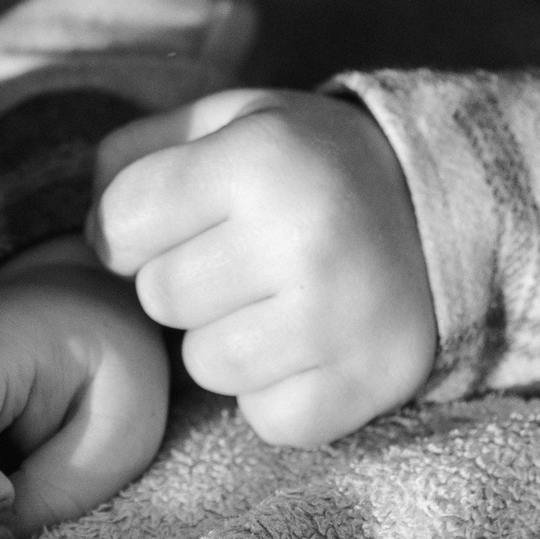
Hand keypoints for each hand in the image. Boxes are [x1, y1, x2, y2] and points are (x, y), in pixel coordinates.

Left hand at [90, 90, 435, 445]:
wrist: (448, 211)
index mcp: (260, 159)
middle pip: (159, 298)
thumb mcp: (230, 120)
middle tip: (245, 257)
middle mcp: (303, 239)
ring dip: (226, 340)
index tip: (182, 216)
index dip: (137, 224)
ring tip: (278, 300)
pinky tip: (311, 345)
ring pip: (204, 366)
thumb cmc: (308, 166)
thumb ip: (137, 154)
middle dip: (186, 280)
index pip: (121, 223)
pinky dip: (278, 392)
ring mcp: (339, 322)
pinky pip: (266, 418)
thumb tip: (92, 233)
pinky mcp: (366, 386)